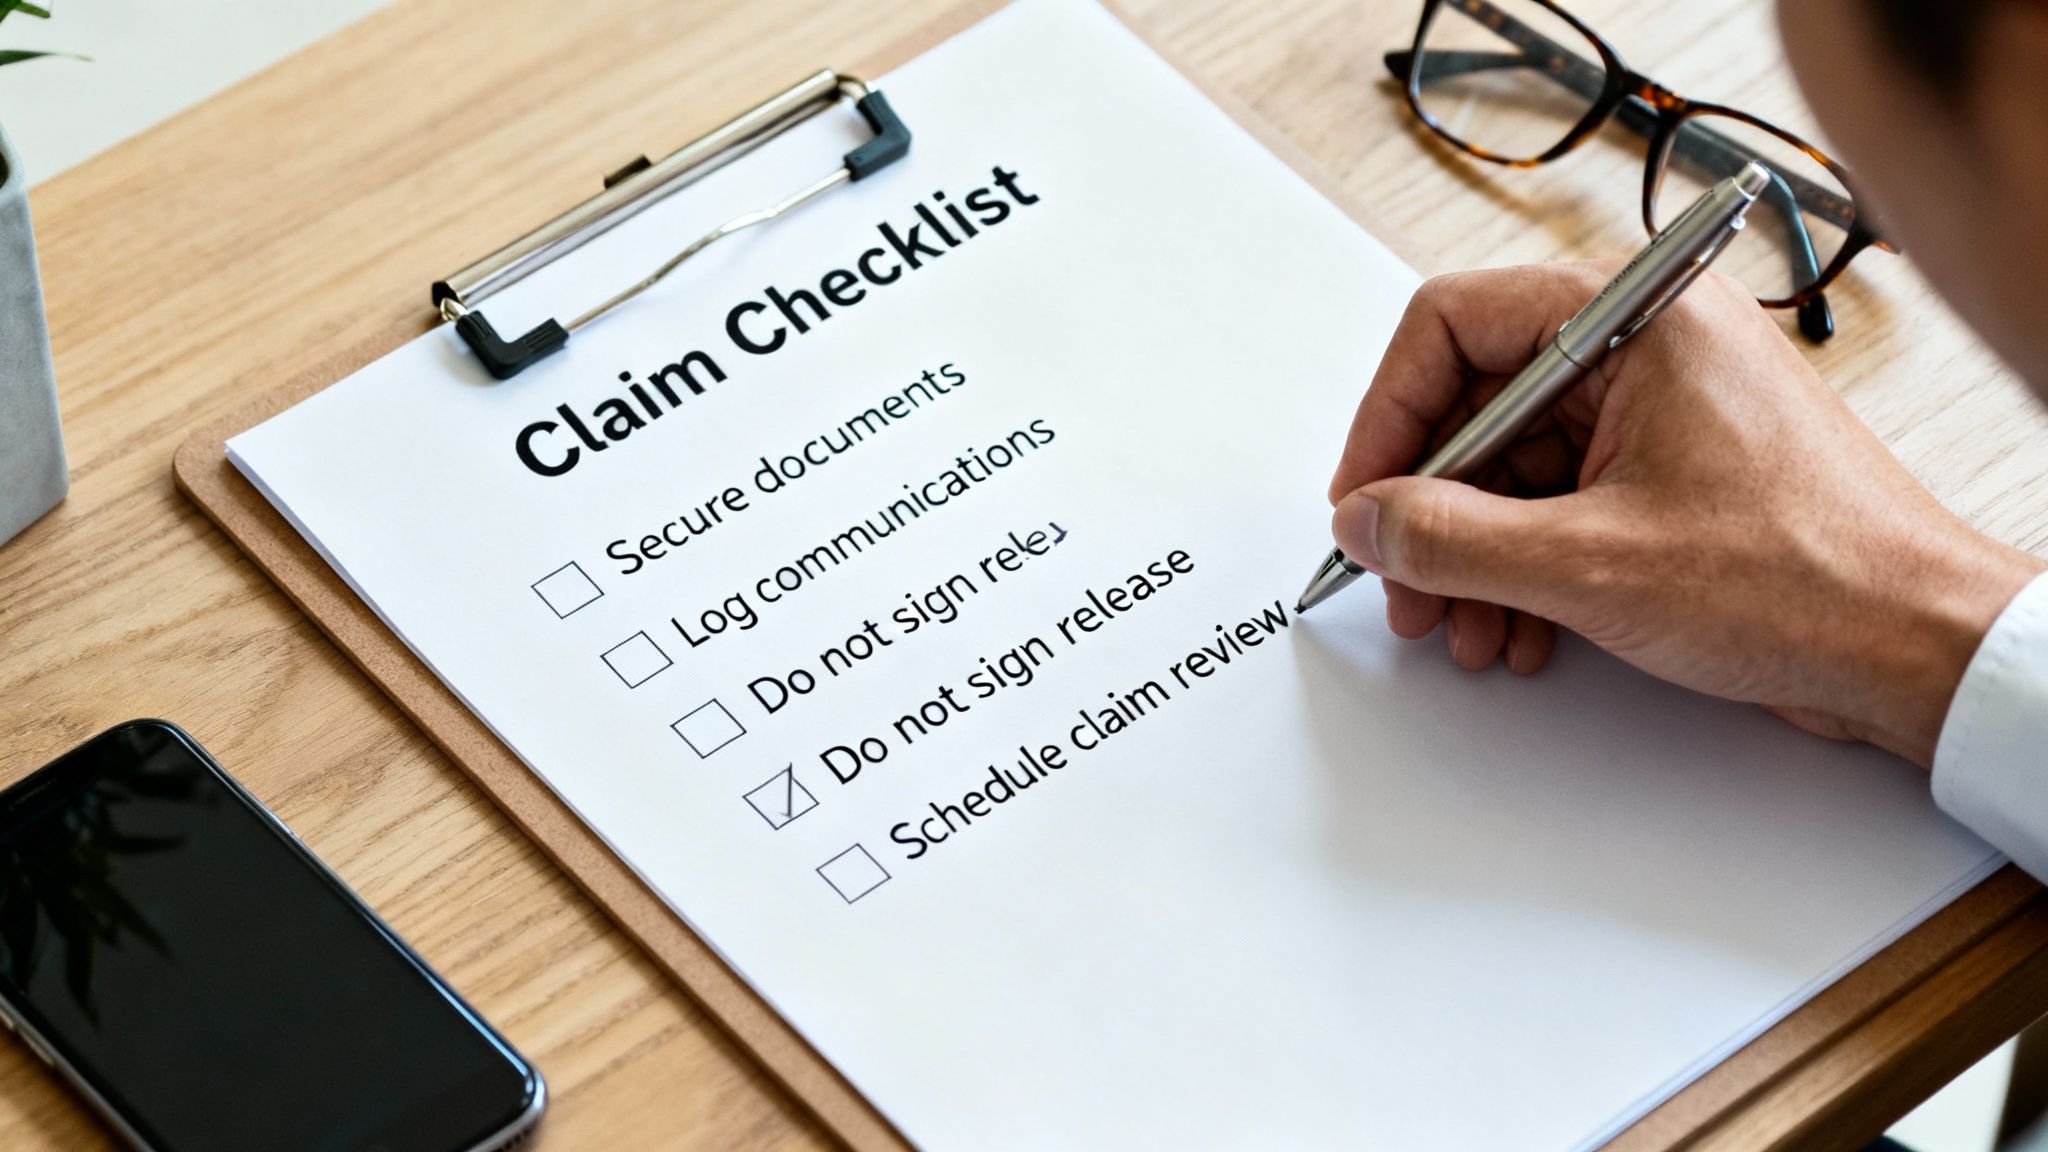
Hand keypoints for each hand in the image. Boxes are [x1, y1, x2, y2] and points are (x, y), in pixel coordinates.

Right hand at [1327, 263, 2045, 766]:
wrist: (1918, 649)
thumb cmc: (1810, 579)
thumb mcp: (1590, 563)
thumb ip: (1451, 538)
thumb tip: (1367, 522)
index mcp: (1635, 315)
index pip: (1452, 324)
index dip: (1388, 419)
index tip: (1362, 498)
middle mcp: (1646, 345)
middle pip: (1477, 404)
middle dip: (1431, 510)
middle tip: (1404, 583)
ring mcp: (1661, 409)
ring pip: (1513, 465)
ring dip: (1473, 554)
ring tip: (1464, 625)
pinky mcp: (1672, 471)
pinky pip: (1559, 500)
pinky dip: (1524, 565)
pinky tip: (1518, 626)